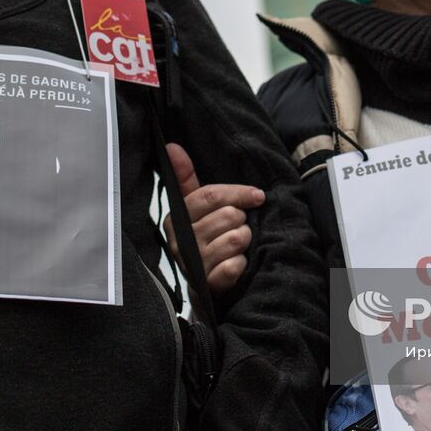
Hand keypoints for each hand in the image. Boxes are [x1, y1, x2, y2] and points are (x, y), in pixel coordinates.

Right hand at [163, 142, 263, 293]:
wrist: (203, 283)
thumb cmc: (202, 236)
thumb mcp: (194, 207)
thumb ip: (185, 177)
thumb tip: (171, 145)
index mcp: (176, 218)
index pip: (210, 195)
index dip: (238, 193)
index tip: (258, 196)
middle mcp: (180, 241)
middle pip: (228, 216)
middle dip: (241, 219)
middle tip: (238, 226)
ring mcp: (193, 264)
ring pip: (235, 239)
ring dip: (244, 240)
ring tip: (237, 244)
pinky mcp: (206, 284)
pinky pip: (234, 266)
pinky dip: (241, 263)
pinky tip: (235, 263)